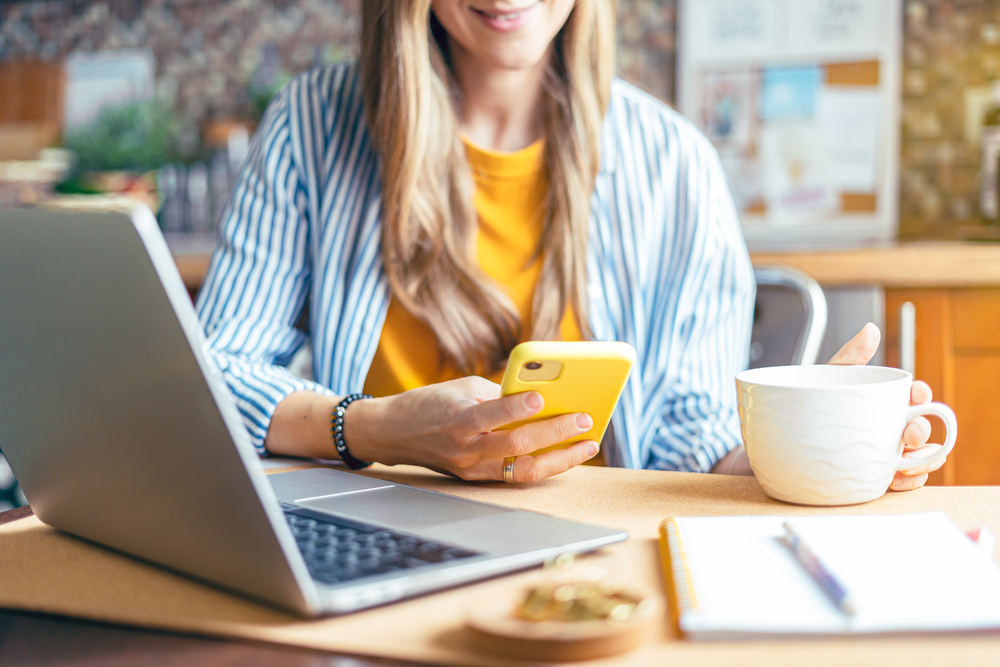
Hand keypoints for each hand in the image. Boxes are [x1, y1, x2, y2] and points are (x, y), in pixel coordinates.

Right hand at [345, 376, 599, 482]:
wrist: (393, 433)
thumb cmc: (430, 403)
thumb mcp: (460, 388)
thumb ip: (498, 393)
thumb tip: (541, 396)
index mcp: (457, 420)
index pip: (492, 415)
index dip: (518, 407)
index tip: (544, 397)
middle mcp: (465, 449)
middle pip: (517, 445)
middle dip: (556, 433)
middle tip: (584, 419)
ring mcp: (471, 468)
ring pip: (523, 469)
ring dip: (561, 458)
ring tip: (587, 444)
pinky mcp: (476, 478)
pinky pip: (516, 476)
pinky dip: (545, 466)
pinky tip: (566, 455)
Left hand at [828, 322, 941, 490]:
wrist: (780, 439)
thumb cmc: (813, 405)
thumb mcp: (829, 378)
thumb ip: (851, 356)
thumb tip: (871, 329)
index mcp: (886, 401)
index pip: (915, 396)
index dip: (921, 395)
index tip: (916, 394)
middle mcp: (891, 426)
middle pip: (921, 428)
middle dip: (922, 431)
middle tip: (907, 435)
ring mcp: (887, 451)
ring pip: (922, 457)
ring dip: (923, 460)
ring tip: (905, 462)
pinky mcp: (879, 474)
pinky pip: (906, 481)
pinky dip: (908, 482)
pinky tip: (894, 480)